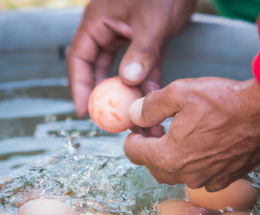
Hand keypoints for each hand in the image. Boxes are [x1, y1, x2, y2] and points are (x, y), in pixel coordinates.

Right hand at [67, 0, 195, 116]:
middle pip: (99, 71)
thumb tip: (128, 81)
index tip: (83, 110)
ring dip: (129, 95)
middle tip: (108, 118)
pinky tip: (152, 99)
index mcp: (98, 23)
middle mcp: (110, 33)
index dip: (78, 86)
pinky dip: (147, 84)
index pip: (79, 59)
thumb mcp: (150, 21)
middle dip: (104, 96)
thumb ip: (140, 51)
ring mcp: (128, 40)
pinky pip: (143, 69)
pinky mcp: (146, 45)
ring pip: (123, 74)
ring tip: (135, 116)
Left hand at [124, 77, 259, 191]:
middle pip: (152, 166)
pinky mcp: (224, 179)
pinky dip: (193, 164)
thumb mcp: (179, 93)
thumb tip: (134, 115)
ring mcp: (206, 180)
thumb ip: (149, 106)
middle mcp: (185, 175)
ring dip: (171, 157)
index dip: (133, 137)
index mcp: (168, 156)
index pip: (134, 153)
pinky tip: (203, 146)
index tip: (140, 128)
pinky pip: (198, 176)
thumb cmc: (225, 101)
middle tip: (159, 129)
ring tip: (181, 136)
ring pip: (175, 173)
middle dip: (151, 148)